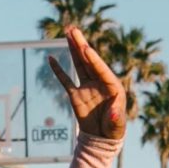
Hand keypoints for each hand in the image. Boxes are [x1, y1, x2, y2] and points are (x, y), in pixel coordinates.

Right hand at [59, 24, 127, 141]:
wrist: (102, 138)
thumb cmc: (114, 130)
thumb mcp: (117, 125)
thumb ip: (116, 117)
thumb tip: (115, 112)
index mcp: (112, 87)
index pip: (101, 69)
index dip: (94, 59)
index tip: (86, 48)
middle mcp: (99, 83)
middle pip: (89, 61)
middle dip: (81, 45)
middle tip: (73, 29)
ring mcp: (87, 87)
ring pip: (79, 65)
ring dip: (73, 49)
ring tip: (68, 33)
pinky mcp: (75, 95)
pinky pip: (65, 80)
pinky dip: (58, 70)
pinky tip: (51, 58)